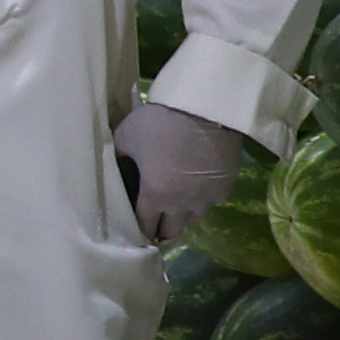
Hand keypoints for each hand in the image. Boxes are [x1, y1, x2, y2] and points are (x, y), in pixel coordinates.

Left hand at [113, 100, 253, 246]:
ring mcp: (207, 196)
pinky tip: (197, 188)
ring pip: (193, 216)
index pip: (145, 226)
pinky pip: (212, 200)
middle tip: (155, 223)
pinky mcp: (226, 185)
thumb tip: (113, 165)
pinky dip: (203, 198)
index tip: (135, 230)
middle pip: (171, 230)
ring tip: (175, 203)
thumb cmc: (160, 123)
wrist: (205, 109)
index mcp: (155, 196)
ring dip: (182, 214)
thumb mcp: (126, 136)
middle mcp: (182, 203)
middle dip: (161, 229)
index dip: (139, 230)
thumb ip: (118, 156)